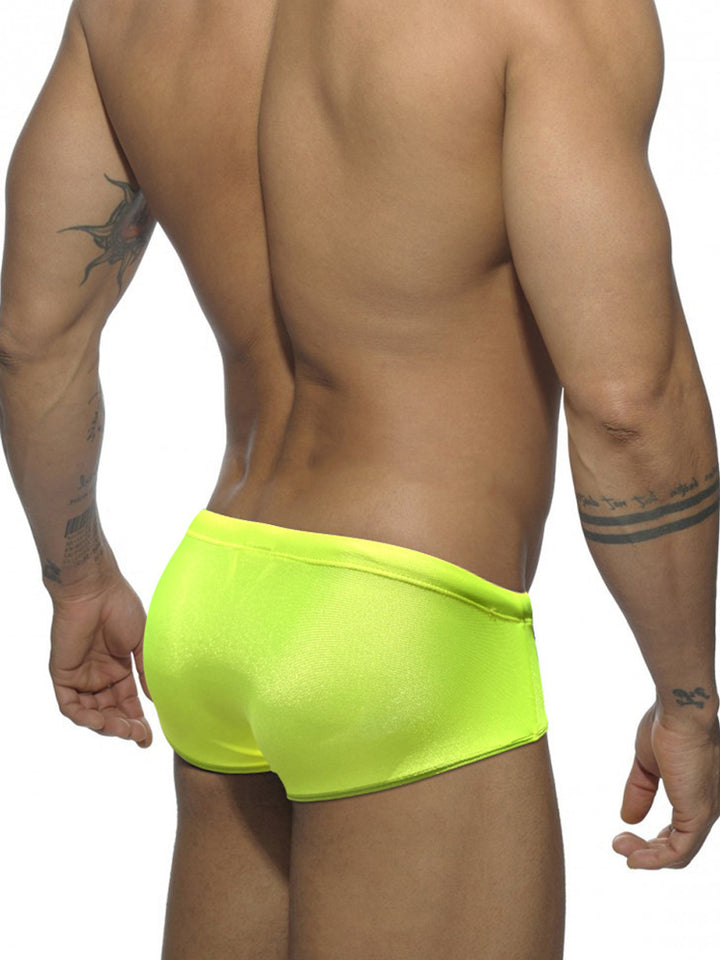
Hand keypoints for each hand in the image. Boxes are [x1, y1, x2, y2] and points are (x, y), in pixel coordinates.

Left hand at [49, 573, 152, 747]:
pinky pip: (70, 705)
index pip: (127, 703)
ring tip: (124, 729)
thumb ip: (146, 673)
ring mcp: (80, 677)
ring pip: (91, 713)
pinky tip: (100, 720)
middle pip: (110, 712)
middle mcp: (98, 676)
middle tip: (139, 735)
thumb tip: (155, 700)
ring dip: (107, 725)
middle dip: (125, 727)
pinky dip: (84, 716)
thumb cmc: (121, 607)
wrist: (96, 589)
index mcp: (118, 668)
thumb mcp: (141, 644)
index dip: (138, 722)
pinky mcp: (63, 675)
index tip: (150, 739)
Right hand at [612, 701, 719, 868]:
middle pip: (679, 846)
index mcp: (697, 793)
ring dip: (646, 856)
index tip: (626, 835)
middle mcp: (707, 806)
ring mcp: (704, 812)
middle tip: (618, 844)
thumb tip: (628, 818)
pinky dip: (654, 859)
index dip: (654, 840)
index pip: (680, 830)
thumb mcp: (648, 764)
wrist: (681, 711)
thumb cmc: (667, 726)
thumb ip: (640, 791)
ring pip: (679, 853)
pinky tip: (633, 857)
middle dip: (646, 850)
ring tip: (620, 848)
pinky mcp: (697, 814)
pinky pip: (679, 851)